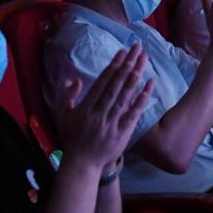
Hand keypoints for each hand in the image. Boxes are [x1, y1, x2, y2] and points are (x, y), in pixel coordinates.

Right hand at [56, 44, 153, 169]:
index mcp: (85, 108)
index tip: (122, 52)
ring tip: (143, 61)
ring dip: (135, 77)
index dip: (113, 66)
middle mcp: (99, 113)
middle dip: (127, 65)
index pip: (102, 83)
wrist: (82, 164)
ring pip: (125, 96)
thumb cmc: (72, 138)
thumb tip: (75, 79)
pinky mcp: (122, 132)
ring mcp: (112, 123)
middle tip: (137, 48)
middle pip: (116, 85)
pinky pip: (133, 113)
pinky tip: (149, 86)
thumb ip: (67, 96)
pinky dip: (142, 99)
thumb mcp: (63, 115)